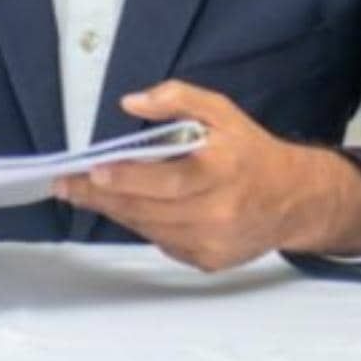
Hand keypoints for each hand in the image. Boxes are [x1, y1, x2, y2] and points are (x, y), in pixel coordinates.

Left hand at [53, 80, 360, 272]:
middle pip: (146, 209)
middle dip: (101, 196)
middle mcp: (217, 212)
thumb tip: (132, 102)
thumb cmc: (248, 150)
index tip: (91, 171)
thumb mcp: (219, 110)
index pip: (163, 180)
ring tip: (84, 193)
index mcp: (220, 171)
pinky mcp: (208, 262)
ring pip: (148, 229)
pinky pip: (162, 242)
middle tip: (66, 185)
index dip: (124, 178)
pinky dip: (141, 224)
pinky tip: (126, 207)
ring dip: (114, 211)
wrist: (293, 199)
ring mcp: (212, 242)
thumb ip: (176, 98)